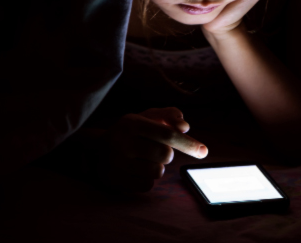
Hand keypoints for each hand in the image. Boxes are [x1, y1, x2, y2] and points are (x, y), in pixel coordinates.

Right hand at [93, 107, 207, 192]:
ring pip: (158, 172)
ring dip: (157, 167)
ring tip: (143, 159)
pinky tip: (135, 170)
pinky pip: (147, 185)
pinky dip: (147, 179)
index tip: (204, 152)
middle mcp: (121, 142)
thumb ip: (170, 115)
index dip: (189, 143)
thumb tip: (185, 127)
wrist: (95, 150)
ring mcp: (116, 164)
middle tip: (155, 150)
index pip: (168, 134)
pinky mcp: (115, 182)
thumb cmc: (132, 132)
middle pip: (166, 155)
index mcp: (132, 123)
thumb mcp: (148, 117)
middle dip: (167, 153)